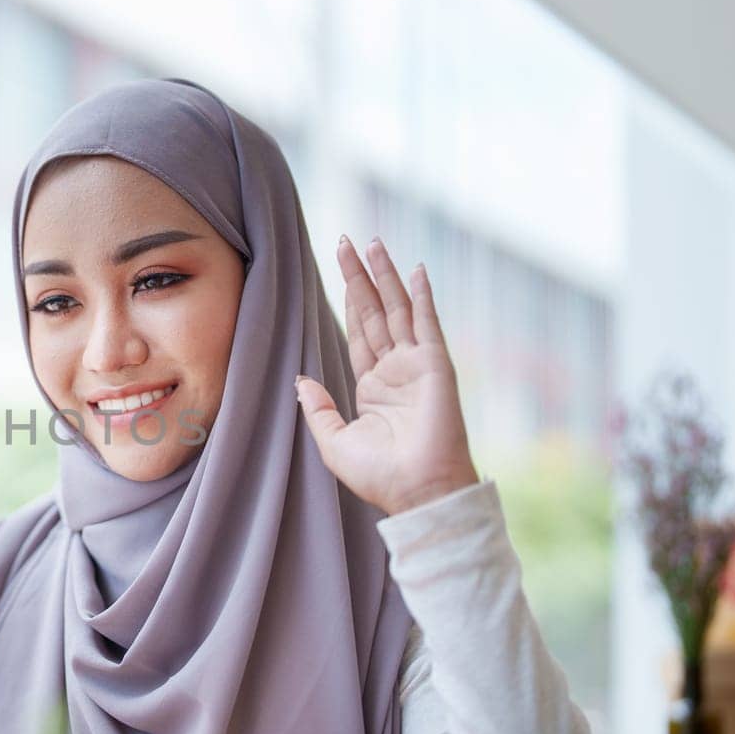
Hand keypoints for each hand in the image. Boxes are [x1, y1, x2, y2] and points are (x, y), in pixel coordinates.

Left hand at [296, 235, 479, 516]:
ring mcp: (417, 365)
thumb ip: (317, 408)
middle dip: (361, 276)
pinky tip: (416, 270)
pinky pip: (427, 323)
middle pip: (375, 311)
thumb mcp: (333, 441)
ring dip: (386, 275)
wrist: (416, 492)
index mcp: (374, 386)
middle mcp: (396, 370)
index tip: (339, 269)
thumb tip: (299, 380)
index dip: (350, 300)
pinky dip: (422, 296)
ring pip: (397, 309)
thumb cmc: (379, 476)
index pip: (359, 331)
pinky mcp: (435, 366)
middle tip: (347, 241)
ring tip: (372, 243)